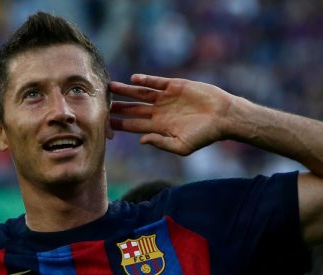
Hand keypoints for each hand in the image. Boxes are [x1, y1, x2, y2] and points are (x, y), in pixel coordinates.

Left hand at [110, 74, 235, 154]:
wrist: (224, 117)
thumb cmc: (205, 136)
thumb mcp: (182, 146)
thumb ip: (161, 143)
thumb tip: (141, 140)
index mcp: (159, 127)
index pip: (134, 125)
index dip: (119, 124)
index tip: (104, 124)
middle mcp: (159, 112)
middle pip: (133, 109)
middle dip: (117, 107)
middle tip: (99, 104)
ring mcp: (166, 98)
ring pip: (140, 93)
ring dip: (126, 91)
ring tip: (110, 87)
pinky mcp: (175, 85)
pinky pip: (156, 82)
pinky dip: (145, 80)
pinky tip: (133, 80)